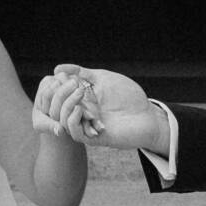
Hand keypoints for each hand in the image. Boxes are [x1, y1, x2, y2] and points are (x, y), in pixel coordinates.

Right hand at [39, 64, 167, 154]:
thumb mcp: (104, 78)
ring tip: (78, 94)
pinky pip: (75, 132)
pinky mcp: (93, 137)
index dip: (57, 85)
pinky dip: (73, 120)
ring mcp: (87, 124)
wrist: (148, 116)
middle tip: (71, 84)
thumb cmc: (130, 96)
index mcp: (83, 98)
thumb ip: (82, 73)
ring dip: (66, 107)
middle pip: (59, 107)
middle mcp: (82, 112)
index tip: (58, 76)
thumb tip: (57, 68)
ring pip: (63, 120)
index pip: (61, 93)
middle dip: (60, 95)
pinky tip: (79, 109)